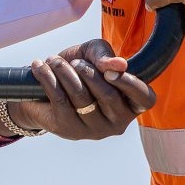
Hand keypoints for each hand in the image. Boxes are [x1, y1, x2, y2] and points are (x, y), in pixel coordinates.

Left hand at [1, 40, 155, 139]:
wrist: (47, 84)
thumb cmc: (80, 67)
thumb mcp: (93, 53)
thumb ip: (105, 56)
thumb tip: (119, 65)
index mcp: (132, 104)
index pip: (144, 98)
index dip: (128, 83)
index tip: (108, 69)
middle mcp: (118, 122)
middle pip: (108, 95)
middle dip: (89, 72)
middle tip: (75, 62)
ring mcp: (94, 130)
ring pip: (82, 97)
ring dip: (65, 73)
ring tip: (54, 61)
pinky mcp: (69, 130)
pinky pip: (60, 100)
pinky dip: (48, 79)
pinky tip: (40, 67)